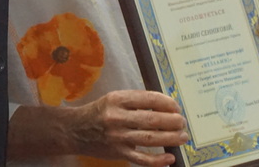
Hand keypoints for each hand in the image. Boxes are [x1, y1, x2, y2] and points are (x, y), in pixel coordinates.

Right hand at [68, 89, 188, 166]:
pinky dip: (157, 160)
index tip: (176, 106)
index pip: (147, 99)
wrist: (75, 130)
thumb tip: (165, 107)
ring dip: (170, 138)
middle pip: (151, 119)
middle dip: (171, 121)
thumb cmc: (99, 112)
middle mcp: (117, 117)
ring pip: (149, 138)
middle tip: (182, 122)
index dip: (166, 102)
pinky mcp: (118, 152)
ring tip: (182, 137)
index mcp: (117, 99)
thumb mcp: (114, 100)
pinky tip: (169, 158)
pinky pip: (141, 158)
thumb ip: (135, 102)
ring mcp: (117, 136)